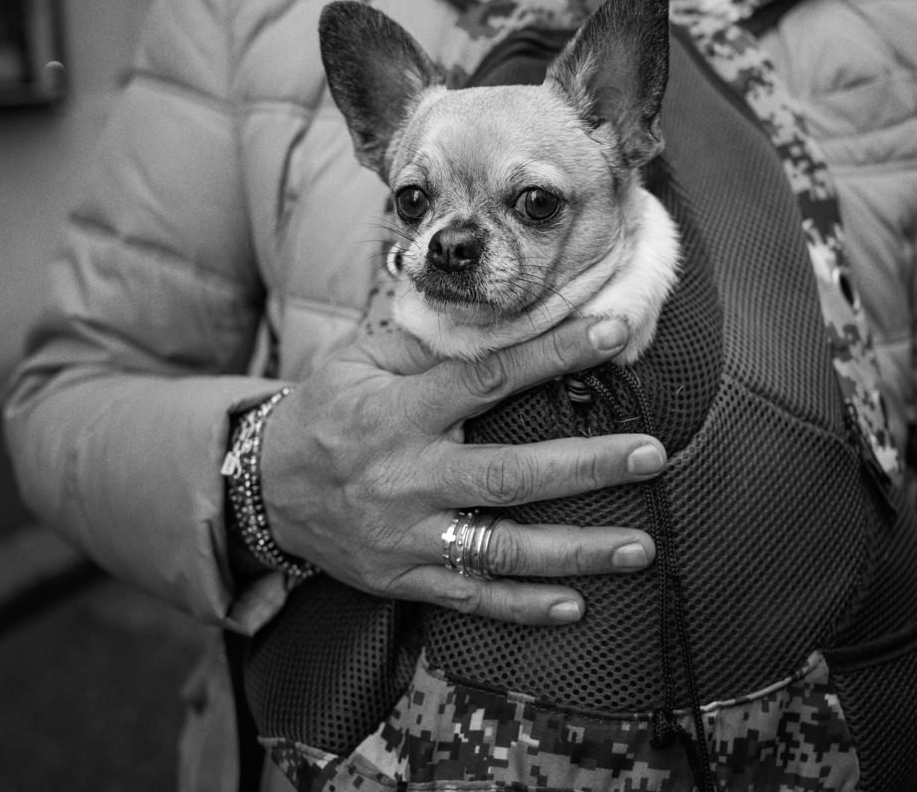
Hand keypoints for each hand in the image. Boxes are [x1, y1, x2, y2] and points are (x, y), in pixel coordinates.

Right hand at [258, 316, 664, 626]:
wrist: (265, 490)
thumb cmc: (326, 411)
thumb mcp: (357, 361)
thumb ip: (423, 341)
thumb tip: (489, 310)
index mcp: (399, 413)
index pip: (486, 378)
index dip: (552, 355)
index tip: (612, 335)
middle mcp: (407, 478)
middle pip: (510, 475)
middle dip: (587, 466)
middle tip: (651, 454)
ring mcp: (407, 537)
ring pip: (502, 548)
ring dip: (577, 551)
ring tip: (640, 545)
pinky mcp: (403, 579)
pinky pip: (471, 597)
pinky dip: (523, 606)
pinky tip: (576, 605)